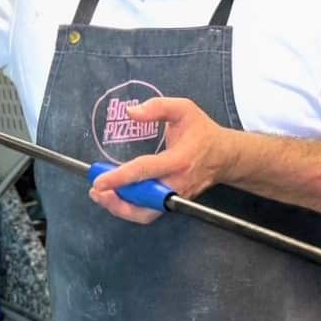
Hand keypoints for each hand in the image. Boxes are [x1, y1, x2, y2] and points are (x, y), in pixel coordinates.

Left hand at [88, 97, 238, 224]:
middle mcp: (178, 182)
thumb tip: (131, 112)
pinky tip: (116, 198)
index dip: (121, 177)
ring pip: (146, 213)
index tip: (100, 181)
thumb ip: (157, 107)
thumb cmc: (202, 131)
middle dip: (117, 199)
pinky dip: (130, 209)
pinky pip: (150, 212)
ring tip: (101, 196)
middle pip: (144, 200)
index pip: (146, 170)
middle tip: (95, 189)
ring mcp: (177, 196)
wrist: (225, 156)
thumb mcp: (184, 109)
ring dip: (120, 208)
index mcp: (179, 159)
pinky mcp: (174, 202)